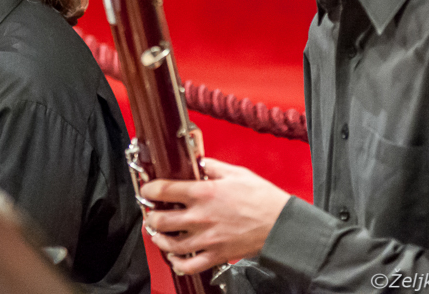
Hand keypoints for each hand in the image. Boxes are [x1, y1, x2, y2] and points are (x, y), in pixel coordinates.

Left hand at [140, 158, 290, 274]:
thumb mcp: (236, 172)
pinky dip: (177, 263)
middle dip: (151, 216)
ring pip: (171, 245)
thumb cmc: (262, 198)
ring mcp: (207, 239)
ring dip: (159, 239)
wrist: (281, 224)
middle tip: (151, 212)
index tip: (147, 189)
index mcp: (203, 193)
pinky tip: (174, 257)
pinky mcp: (216, 255)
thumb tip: (198, 163)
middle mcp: (200, 217)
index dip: (149, 189)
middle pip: (161, 220)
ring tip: (158, 233)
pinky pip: (190, 265)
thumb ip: (212, 167)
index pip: (164, 190)